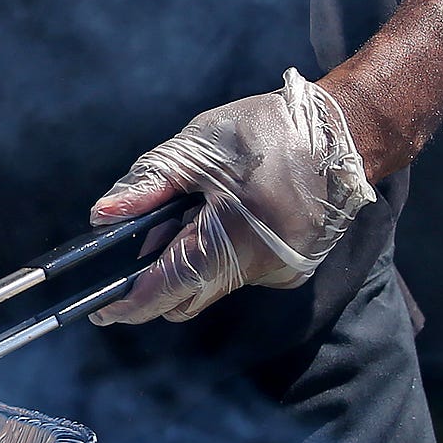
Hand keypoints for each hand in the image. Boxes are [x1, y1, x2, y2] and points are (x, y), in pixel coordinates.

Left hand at [87, 69, 376, 325]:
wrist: (344, 131)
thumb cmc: (267, 132)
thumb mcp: (196, 149)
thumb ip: (146, 187)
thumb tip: (101, 218)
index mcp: (231, 242)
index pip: (166, 290)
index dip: (127, 304)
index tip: (98, 311)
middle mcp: (260, 268)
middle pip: (186, 297)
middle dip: (155, 278)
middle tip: (150, 232)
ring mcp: (281, 272)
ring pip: (211, 286)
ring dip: (188, 263)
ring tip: (195, 211)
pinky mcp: (292, 267)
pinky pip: (238, 274)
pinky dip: (219, 256)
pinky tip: (227, 215)